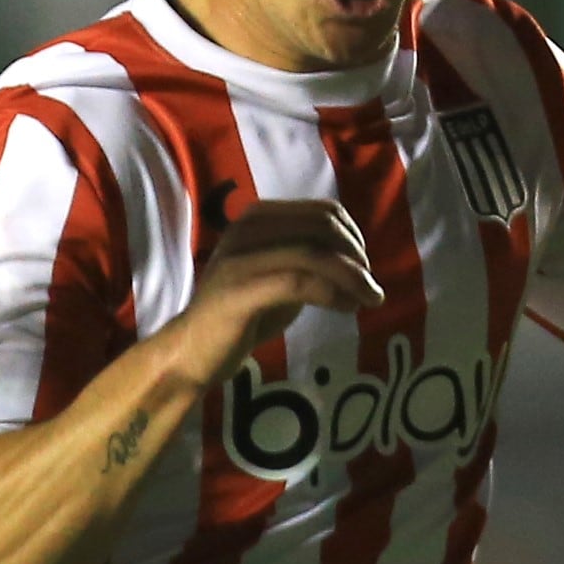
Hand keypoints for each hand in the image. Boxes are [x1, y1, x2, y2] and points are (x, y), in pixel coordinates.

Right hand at [160, 196, 382, 385]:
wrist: (194, 352)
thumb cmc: (240, 316)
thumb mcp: (279, 276)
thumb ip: (308, 260)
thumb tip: (356, 257)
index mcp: (257, 218)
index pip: (322, 211)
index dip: (354, 236)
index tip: (364, 267)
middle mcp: (247, 228)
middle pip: (323, 227)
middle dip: (357, 256)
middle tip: (370, 287)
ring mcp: (241, 257)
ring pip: (315, 253)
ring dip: (353, 277)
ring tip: (369, 299)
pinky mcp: (240, 289)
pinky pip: (299, 283)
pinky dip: (334, 294)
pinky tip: (347, 308)